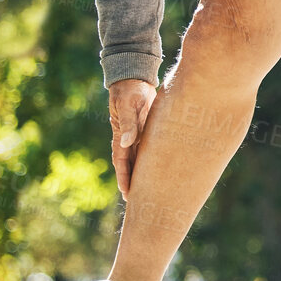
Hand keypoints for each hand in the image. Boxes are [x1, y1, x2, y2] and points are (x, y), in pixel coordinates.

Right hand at [108, 78, 157, 197]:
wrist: (134, 79)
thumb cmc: (130, 90)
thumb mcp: (127, 105)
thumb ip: (128, 123)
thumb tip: (127, 143)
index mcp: (120, 135)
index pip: (121, 161)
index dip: (124, 178)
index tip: (127, 193)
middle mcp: (127, 139)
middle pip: (129, 165)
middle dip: (132, 182)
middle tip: (137, 201)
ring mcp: (137, 135)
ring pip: (139, 159)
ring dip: (142, 174)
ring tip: (150, 191)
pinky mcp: (146, 130)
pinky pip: (148, 150)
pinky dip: (151, 161)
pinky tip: (159, 171)